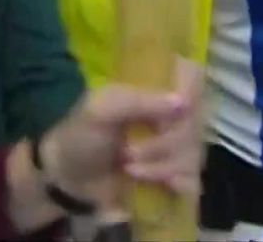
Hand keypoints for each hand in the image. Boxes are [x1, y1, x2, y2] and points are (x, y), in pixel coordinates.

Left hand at [43, 58, 203, 205]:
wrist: (67, 179)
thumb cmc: (80, 135)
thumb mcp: (100, 110)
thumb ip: (137, 101)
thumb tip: (183, 103)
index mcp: (153, 89)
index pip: (192, 76)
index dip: (191, 92)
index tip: (176, 111)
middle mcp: (170, 115)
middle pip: (195, 122)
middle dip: (164, 143)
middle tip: (129, 151)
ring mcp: (175, 146)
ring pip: (194, 153)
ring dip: (161, 166)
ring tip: (130, 169)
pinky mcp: (174, 176)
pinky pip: (194, 178)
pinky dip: (178, 183)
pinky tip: (161, 186)